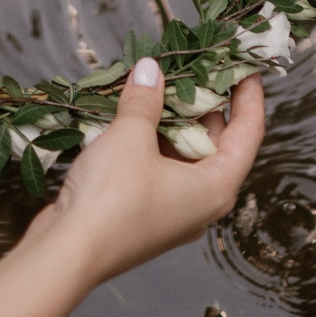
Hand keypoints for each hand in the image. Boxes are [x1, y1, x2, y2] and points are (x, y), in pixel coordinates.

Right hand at [0, 56, 265, 316]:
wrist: (66, 253)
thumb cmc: (111, 200)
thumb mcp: (131, 137)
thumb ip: (145, 99)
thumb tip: (151, 70)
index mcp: (216, 187)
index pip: (248, 133)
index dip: (249, 95)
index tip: (246, 64)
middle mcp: (200, 201)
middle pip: (215, 142)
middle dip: (204, 101)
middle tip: (195, 63)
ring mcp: (170, 208)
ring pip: (182, 152)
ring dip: (171, 117)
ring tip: (160, 79)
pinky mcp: (142, 210)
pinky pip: (156, 165)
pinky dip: (149, 138)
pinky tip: (133, 111)